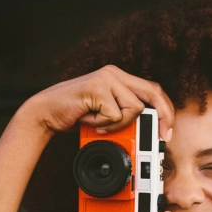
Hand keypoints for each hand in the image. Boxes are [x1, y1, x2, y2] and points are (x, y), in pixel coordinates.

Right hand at [23, 65, 174, 141]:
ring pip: (134, 108)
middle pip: (153, 92)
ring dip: (118, 125)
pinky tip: (88, 120)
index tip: (167, 132)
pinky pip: (115, 114)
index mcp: (119, 77)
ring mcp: (106, 78)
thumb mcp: (105, 115)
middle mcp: (114, 73)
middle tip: (162, 137)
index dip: (165, 110)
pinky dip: (104, 125)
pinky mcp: (97, 87)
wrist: (45, 113)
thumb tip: (149, 130)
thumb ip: (124, 115)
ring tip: (99, 125)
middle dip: (164, 116)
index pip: (152, 89)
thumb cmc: (74, 116)